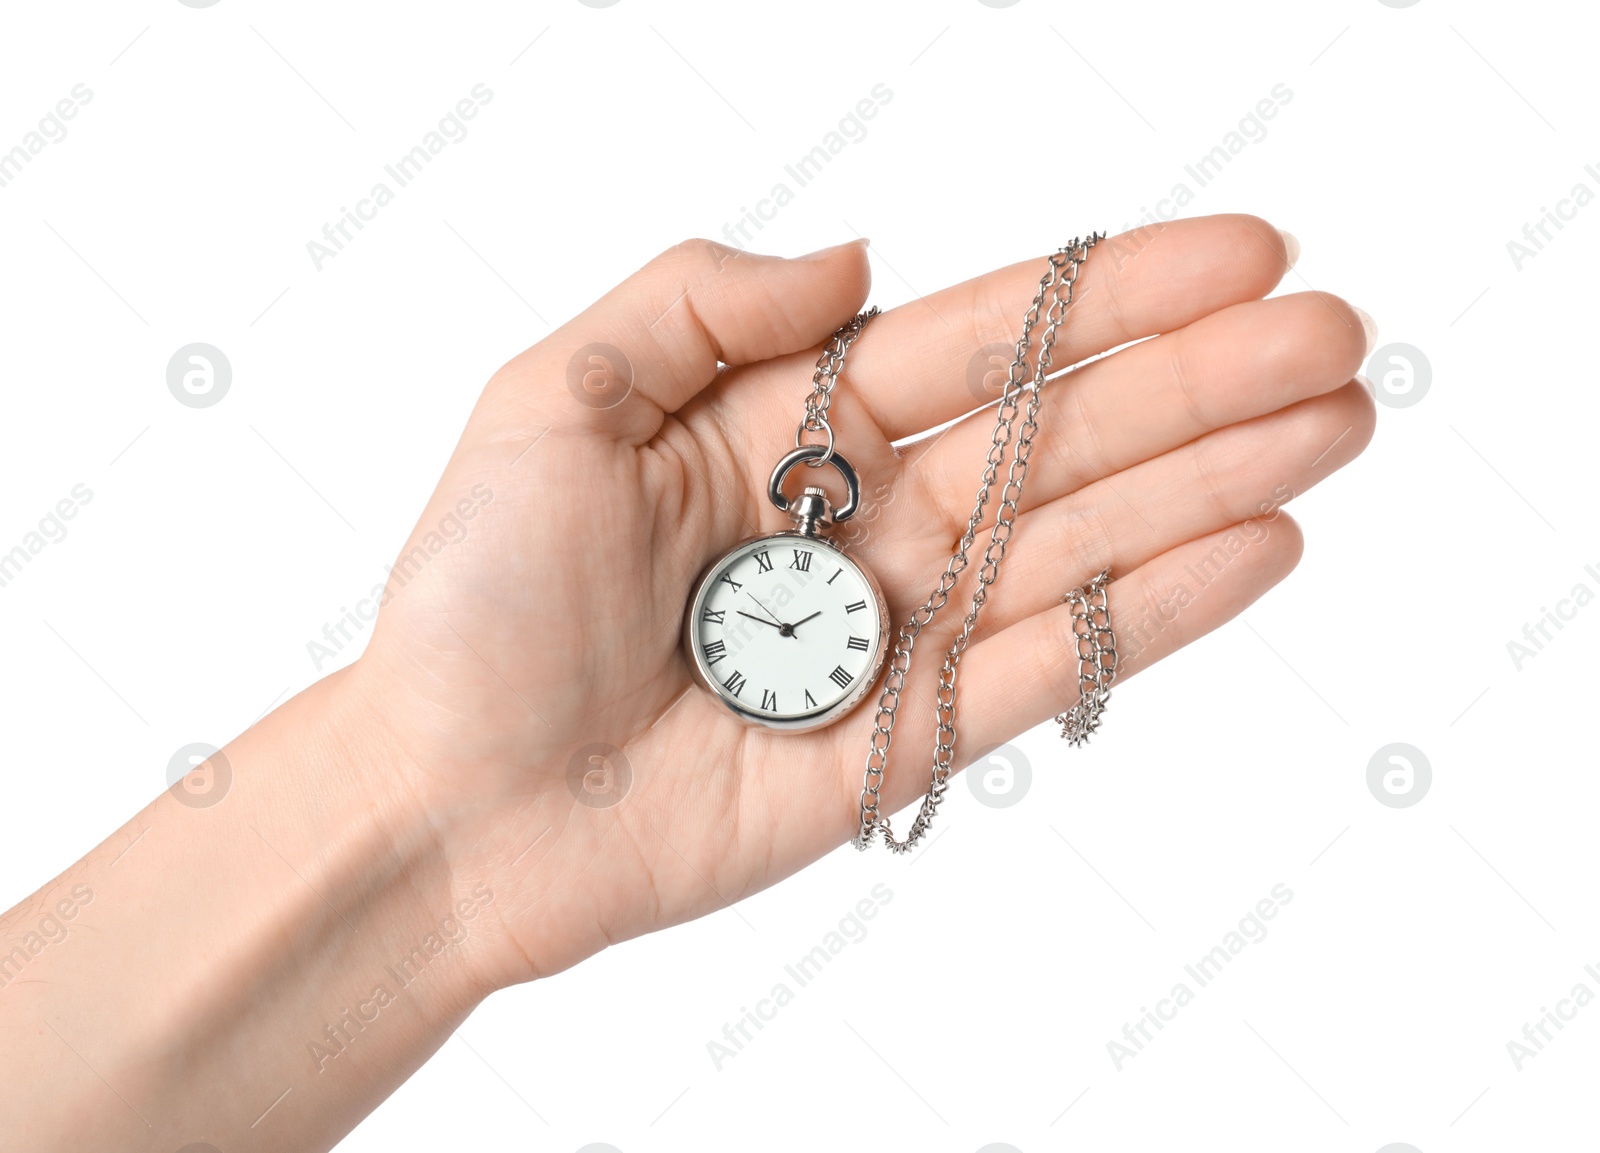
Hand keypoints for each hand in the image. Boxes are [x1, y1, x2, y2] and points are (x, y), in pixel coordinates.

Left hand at [349, 216, 1374, 988]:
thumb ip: (700, 303)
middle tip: (1334, 335)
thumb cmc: (475, 601)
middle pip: (1055, 433)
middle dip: (1199, 382)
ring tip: (1335, 422)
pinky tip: (1257, 545)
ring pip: (1076, 539)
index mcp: (783, 426)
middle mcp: (857, 520)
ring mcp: (892, 631)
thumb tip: (862, 254)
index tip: (1238, 253)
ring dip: (1211, 480)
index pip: (974, 341)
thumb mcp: (552, 401)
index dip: (1105, 296)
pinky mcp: (907, 740)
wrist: (447, 804)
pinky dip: (1150, 609)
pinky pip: (1044, 665)